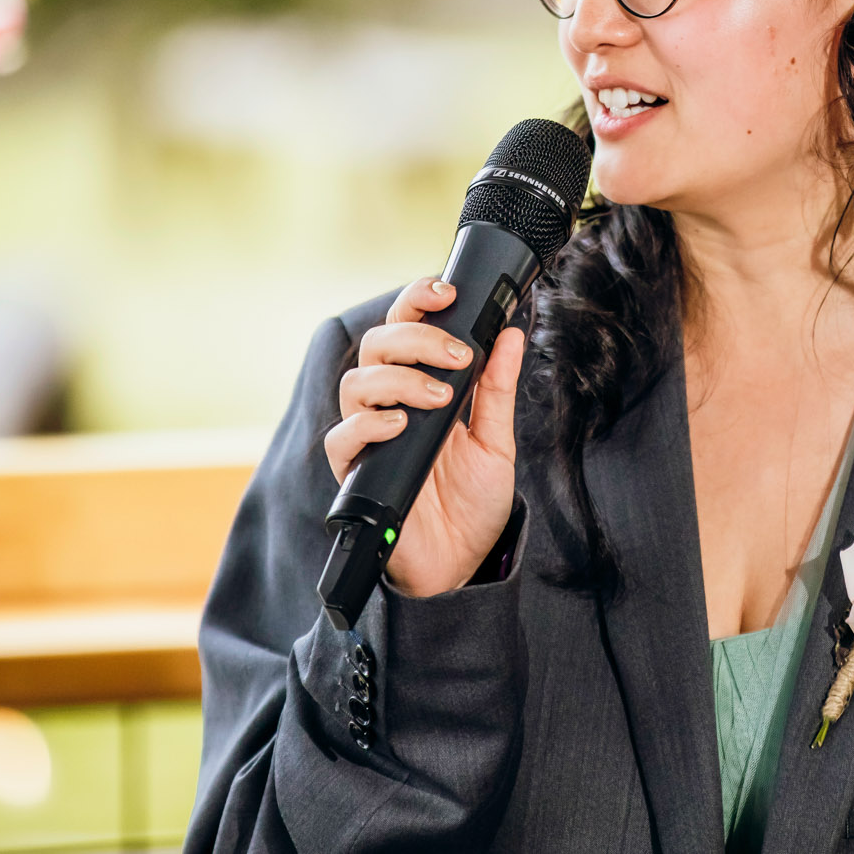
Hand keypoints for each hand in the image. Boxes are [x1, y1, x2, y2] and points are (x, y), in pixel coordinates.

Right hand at [324, 276, 523, 597]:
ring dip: (399, 379)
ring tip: (439, 398)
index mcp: (420, 385)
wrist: (463, 562)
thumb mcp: (497, 441)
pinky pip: (342, 437)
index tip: (447, 291)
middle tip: (457, 356)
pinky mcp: (356, 472)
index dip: (416, 301)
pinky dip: (369, 424)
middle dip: (416, 338)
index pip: (405, 327)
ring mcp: (369, 437)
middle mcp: (389, 404)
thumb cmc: (473, 502)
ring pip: (356, 383)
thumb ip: (497, 389)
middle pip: (376, 345)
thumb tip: (511, 333)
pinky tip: (401, 426)